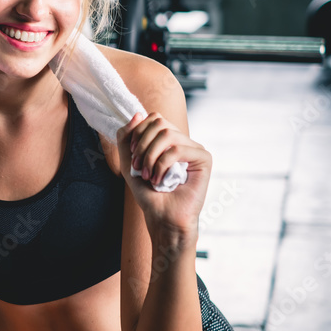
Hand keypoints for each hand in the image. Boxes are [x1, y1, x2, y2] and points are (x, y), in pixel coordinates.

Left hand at [116, 112, 209, 237]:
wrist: (161, 217)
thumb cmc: (148, 193)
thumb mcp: (128, 162)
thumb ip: (126, 138)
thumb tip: (138, 114)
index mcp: (167, 140)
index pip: (153, 118)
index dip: (138, 132)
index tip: (132, 155)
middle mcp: (182, 141)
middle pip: (159, 122)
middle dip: (142, 144)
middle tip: (138, 168)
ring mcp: (194, 148)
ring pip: (167, 134)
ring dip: (150, 156)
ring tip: (148, 176)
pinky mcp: (204, 159)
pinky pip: (178, 150)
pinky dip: (162, 165)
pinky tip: (160, 180)